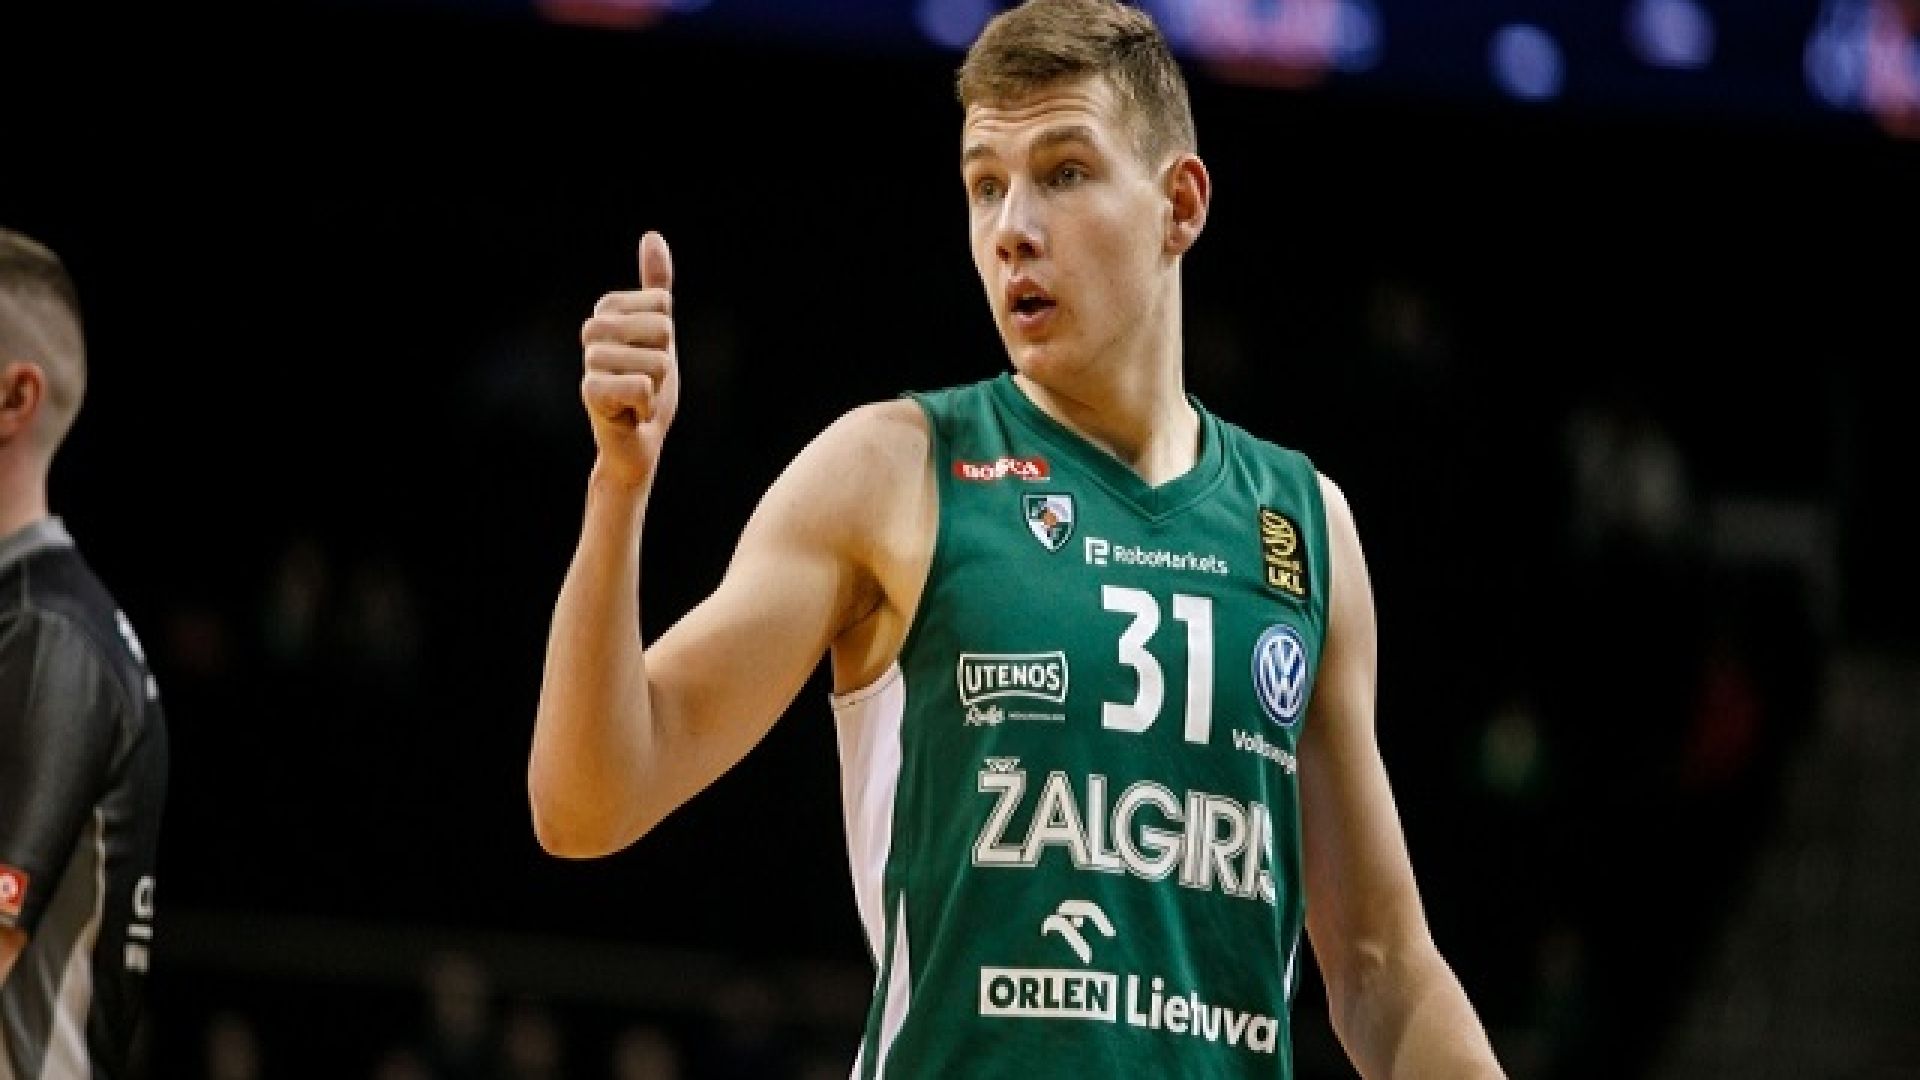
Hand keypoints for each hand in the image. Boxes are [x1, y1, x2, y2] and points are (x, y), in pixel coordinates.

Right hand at [580, 230, 680, 489]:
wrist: (638, 442)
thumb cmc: (648, 387)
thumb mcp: (659, 332)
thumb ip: (655, 286)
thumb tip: (652, 236)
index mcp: (607, 311)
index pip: (663, 305)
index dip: (667, 337)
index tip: (649, 356)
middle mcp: (592, 331)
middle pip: (662, 327)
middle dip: (665, 361)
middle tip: (646, 380)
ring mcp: (589, 362)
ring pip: (656, 361)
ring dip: (657, 388)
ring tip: (637, 398)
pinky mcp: (590, 394)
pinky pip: (641, 386)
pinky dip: (646, 406)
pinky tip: (630, 414)